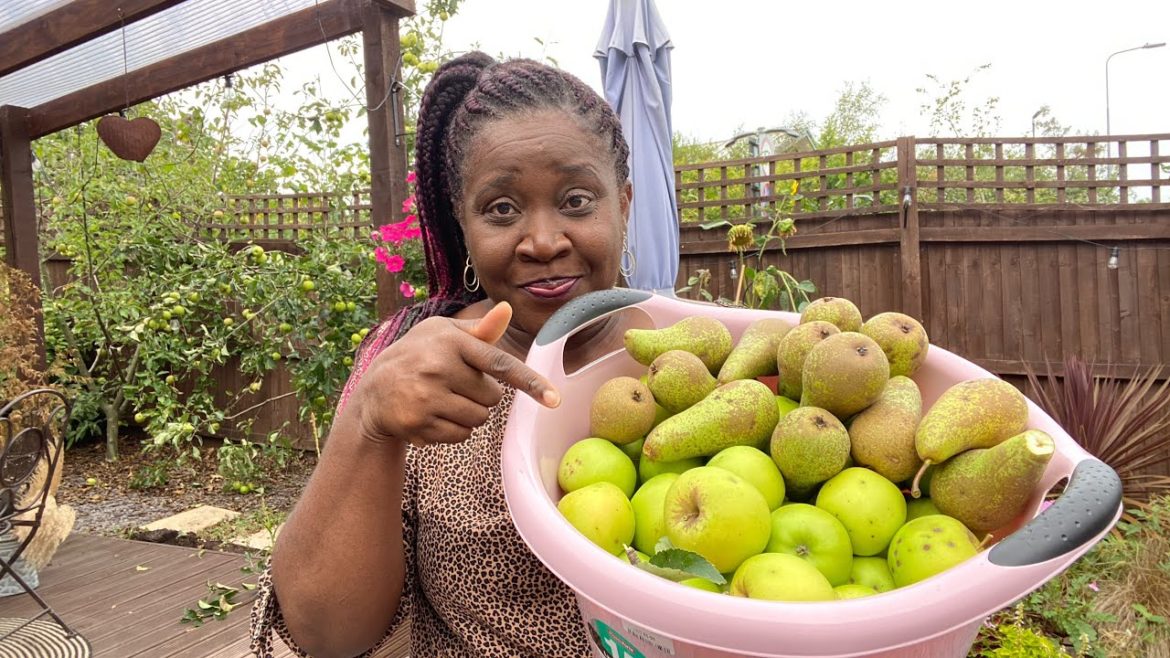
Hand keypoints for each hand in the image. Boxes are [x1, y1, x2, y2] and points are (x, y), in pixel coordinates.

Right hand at [349, 302, 560, 445]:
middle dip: (479, 396)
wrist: (373, 391)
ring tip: (440, 400)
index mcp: (451, 341)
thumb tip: (507, 308)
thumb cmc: (418, 356)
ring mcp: (426, 396)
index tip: (555, 400)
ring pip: (478, 419)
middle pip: (492, 398)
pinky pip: (460, 436)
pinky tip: (431, 416)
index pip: (500, 364)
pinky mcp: (417, 422)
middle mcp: (438, 366)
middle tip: (452, 386)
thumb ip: (480, 331)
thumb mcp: (444, 336)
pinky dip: (452, 431)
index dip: (530, 382)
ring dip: (467, 415)